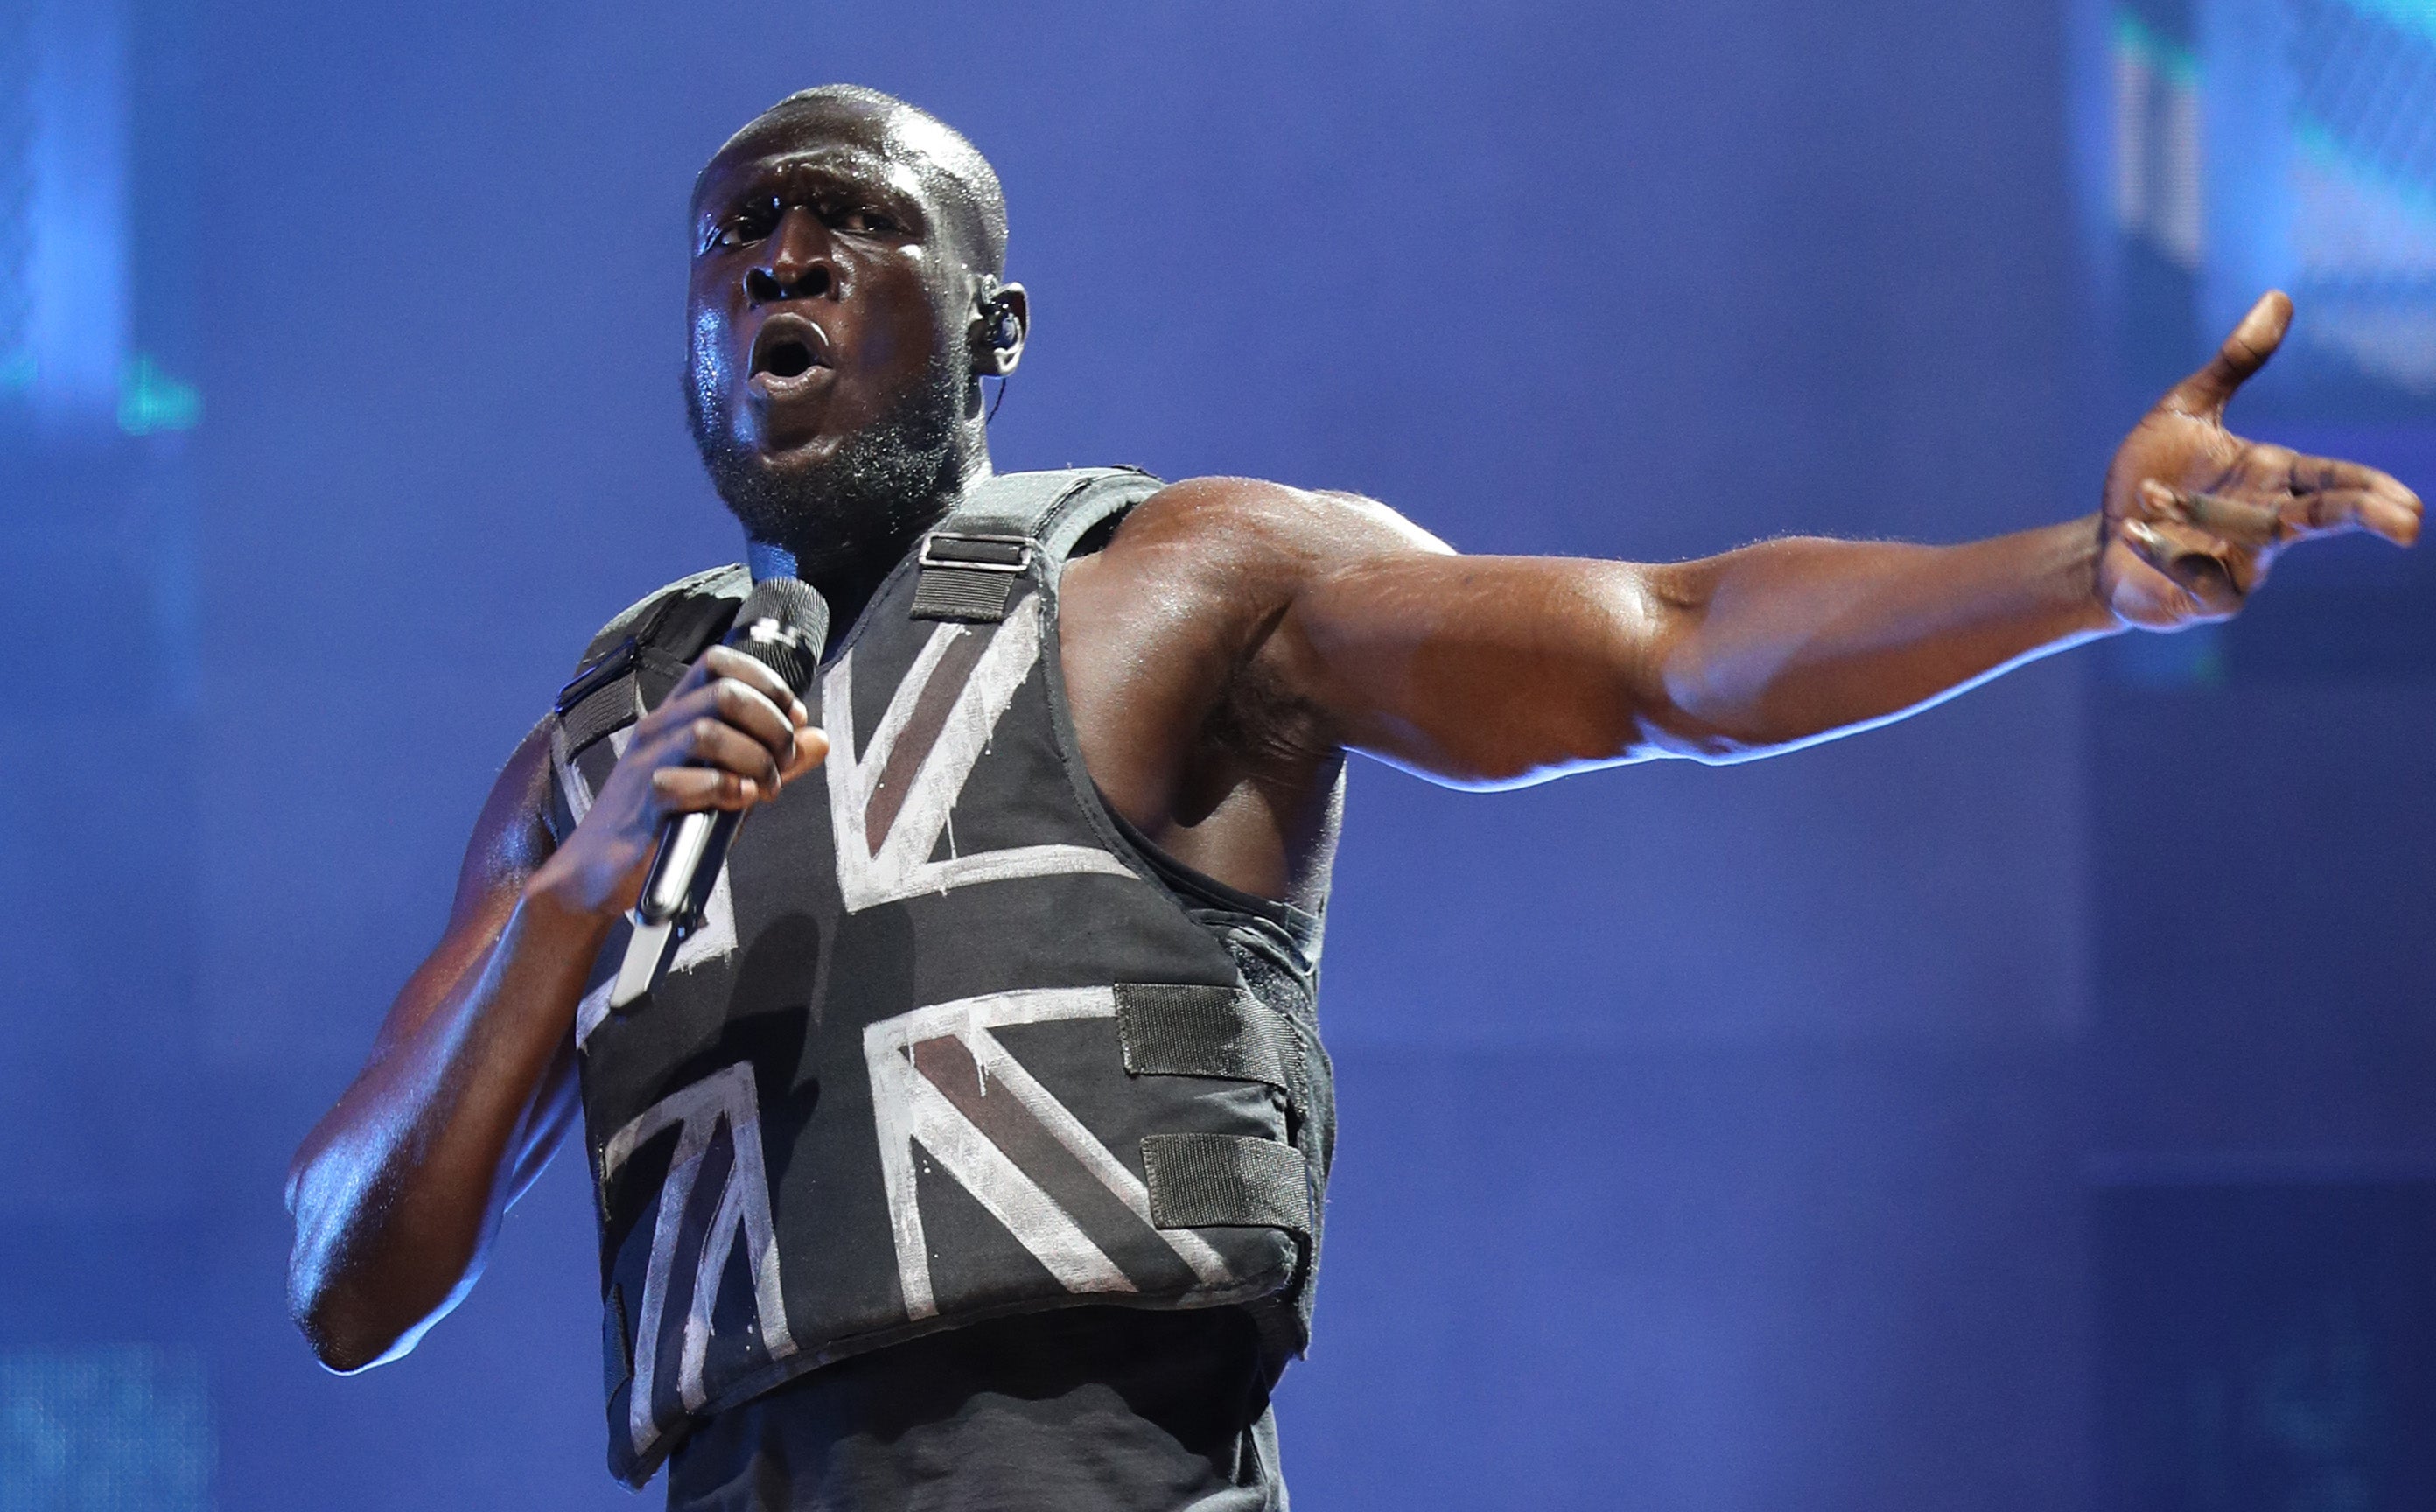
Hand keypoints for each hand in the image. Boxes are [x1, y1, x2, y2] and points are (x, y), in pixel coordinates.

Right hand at [527, 644, 827, 917]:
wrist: (599, 871)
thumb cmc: (668, 823)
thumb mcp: (729, 784)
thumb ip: (773, 761)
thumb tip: (819, 738)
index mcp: (675, 716)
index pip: (718, 662)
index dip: (766, 682)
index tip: (792, 718)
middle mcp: (658, 730)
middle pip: (724, 693)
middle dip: (771, 725)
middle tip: (782, 761)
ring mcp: (647, 765)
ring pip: (708, 732)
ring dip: (754, 759)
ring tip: (766, 788)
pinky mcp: (644, 805)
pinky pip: (689, 782)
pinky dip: (728, 790)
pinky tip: (740, 802)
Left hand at [2097, 291, 2421, 628]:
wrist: (2101, 541)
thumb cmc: (2149, 476)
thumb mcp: (2184, 411)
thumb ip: (2233, 363)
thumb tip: (2280, 297)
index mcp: (2276, 479)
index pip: (2335, 481)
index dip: (2371, 489)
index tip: (2408, 503)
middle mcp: (2271, 525)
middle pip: (2327, 519)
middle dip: (2365, 518)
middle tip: (2408, 524)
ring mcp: (2246, 567)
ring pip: (2247, 537)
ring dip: (2195, 511)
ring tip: (2147, 498)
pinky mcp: (2209, 600)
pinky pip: (2200, 575)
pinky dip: (2165, 551)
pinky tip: (2133, 534)